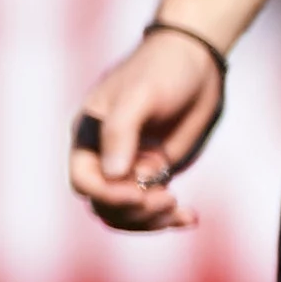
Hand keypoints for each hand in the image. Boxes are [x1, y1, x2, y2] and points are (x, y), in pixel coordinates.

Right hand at [70, 25, 229, 231]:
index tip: (140, 193)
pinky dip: (170, 217)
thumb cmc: (161, 71)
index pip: (84, 181)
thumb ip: (121, 132)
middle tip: (168, 199)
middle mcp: (104, 156)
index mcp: (88, 138)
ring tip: (179, 210)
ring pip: (127, 211)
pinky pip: (153, 204)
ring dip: (150, 220)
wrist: (196, 61)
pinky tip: (191, 218)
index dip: (107, 195)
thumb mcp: (139, 95)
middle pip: (105, 203)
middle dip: (134, 210)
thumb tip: (111, 174)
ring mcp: (130, 166)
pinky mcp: (156, 171)